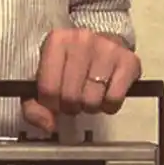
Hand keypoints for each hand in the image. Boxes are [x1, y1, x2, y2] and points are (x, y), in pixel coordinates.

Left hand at [23, 28, 141, 131]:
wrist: (104, 42)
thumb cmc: (71, 63)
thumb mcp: (44, 77)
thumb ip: (35, 105)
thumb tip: (48, 125)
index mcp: (57, 41)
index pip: (48, 89)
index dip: (50, 104)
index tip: (55, 100)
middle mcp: (82, 40)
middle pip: (71, 96)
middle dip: (70, 106)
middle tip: (73, 99)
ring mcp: (107, 49)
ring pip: (92, 101)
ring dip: (90, 106)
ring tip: (89, 94)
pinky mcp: (128, 61)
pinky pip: (114, 100)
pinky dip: (109, 105)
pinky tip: (105, 93)